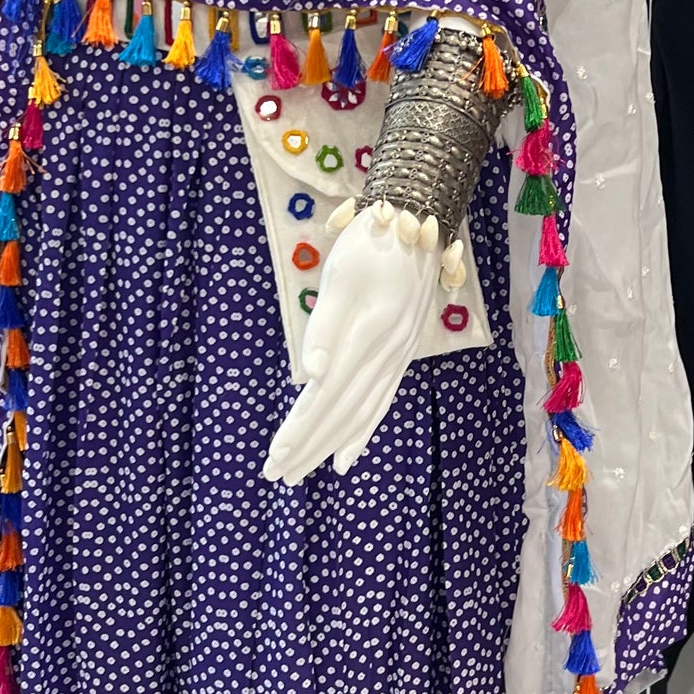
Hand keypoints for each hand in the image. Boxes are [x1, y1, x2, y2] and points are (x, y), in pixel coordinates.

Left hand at [262, 199, 459, 483]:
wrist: (419, 218)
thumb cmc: (370, 241)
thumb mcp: (341, 273)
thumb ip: (325, 326)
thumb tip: (311, 376)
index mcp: (367, 332)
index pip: (325, 394)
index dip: (300, 428)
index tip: (273, 457)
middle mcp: (386, 352)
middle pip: (341, 411)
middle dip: (308, 446)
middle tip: (276, 476)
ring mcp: (398, 355)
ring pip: (361, 412)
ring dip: (329, 445)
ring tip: (300, 472)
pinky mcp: (403, 353)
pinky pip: (382, 402)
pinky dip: (362, 432)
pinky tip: (344, 457)